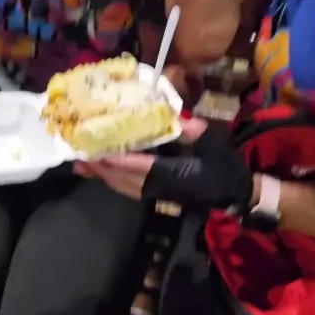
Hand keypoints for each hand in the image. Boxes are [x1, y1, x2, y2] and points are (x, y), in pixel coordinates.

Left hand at [76, 119, 252, 211]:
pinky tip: (105, 173)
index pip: (139, 167)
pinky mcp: (159, 195)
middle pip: (124, 180)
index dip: (116, 161)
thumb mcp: (214, 146)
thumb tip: (183, 119)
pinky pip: (130, 190)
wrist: (235, 193)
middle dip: (101, 169)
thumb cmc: (225, 167)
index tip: (96, 154)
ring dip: (104, 176)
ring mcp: (159, 194)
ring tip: (84, 165)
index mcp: (173, 175)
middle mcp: (161, 187)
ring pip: (124, 187)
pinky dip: (115, 181)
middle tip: (79, 157)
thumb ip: (197, 133)